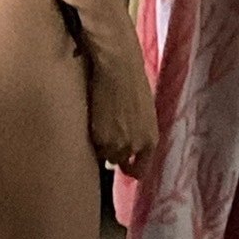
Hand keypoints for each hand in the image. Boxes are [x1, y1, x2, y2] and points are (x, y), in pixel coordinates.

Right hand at [83, 19, 158, 170]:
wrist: (118, 69)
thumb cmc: (133, 82)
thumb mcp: (142, 112)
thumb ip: (137, 130)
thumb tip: (127, 137)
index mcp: (150, 140)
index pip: (140, 169)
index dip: (130, 170)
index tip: (123, 167)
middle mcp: (134, 147)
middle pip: (118, 161)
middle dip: (112, 151)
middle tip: (106, 134)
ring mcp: (115, 144)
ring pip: (102, 154)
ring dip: (99, 143)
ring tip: (97, 124)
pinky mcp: (97, 136)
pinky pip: (91, 144)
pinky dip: (89, 134)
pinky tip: (90, 119)